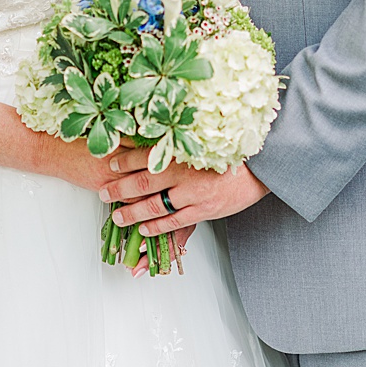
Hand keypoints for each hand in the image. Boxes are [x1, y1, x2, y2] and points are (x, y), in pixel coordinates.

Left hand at [98, 150, 269, 237]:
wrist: (262, 165)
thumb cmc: (231, 150)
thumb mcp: (202, 139)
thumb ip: (177, 143)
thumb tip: (150, 137)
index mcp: (183, 151)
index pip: (146, 155)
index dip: (125, 160)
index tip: (110, 163)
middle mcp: (185, 173)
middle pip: (144, 182)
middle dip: (120, 189)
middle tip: (103, 193)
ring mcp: (194, 194)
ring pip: (155, 206)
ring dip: (133, 212)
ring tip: (117, 216)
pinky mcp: (205, 210)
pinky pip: (175, 221)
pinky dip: (157, 227)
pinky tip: (143, 229)